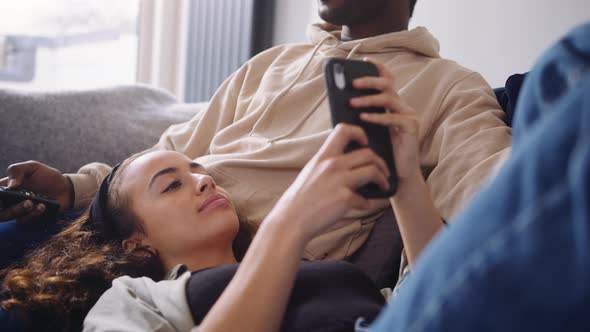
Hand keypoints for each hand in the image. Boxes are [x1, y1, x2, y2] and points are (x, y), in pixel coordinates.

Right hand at [0, 161, 73, 222]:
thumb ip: (17, 170)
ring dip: (18, 209)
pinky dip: (32, 213)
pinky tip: (42, 206)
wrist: (65, 188)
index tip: (1, 196)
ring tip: (31, 202)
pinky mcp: (29, 218)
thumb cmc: (47, 176)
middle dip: (3, 205)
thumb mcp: (32, 167)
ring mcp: (18, 209)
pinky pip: (24, 220)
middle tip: (19, 199)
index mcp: (7, 186)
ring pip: (8, 215)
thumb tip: (10, 186)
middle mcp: (9, 199)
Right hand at [269, 123, 390, 241]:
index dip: (359, 133)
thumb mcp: (310, 172)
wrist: (291, 220)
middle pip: (368, 153)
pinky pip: (365, 199)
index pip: (343, 131)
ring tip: (383, 186)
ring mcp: (340, 181)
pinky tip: (362, 206)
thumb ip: (326, 164)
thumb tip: (345, 164)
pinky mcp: (345, 198)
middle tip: (383, 171)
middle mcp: (332, 165)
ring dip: (382, 179)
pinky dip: (366, 204)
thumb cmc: (299, 199)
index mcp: (323, 156)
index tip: (365, 142)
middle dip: (380, 163)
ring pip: (373, 171)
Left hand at [350, 58, 421, 184]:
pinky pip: (393, 118)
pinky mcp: (412, 128)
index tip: (363, 60)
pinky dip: (377, 116)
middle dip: (369, 80)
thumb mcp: (369, 130)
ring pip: (389, 98)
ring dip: (368, 99)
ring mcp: (409, 116)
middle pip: (388, 84)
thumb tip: (341, 102)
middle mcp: (403, 107)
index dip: (378, 67)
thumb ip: (362, 115)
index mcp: (393, 105)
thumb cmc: (381, 152)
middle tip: (352, 83)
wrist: (397, 175)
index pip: (388, 79)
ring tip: (352, 102)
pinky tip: (363, 117)